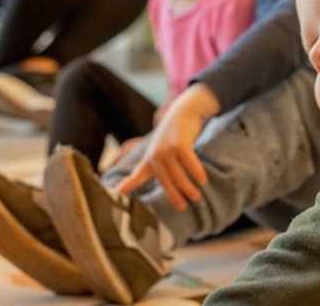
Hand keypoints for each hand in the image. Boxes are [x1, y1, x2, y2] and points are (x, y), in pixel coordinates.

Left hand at [116, 84, 219, 209]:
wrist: (184, 111)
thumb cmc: (173, 134)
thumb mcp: (160, 149)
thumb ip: (154, 166)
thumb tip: (151, 182)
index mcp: (149, 159)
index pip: (137, 176)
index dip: (127, 186)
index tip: (117, 195)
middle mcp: (155, 155)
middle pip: (165, 181)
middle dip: (174, 196)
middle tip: (183, 207)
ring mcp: (167, 149)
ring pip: (178, 175)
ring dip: (188, 188)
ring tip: (196, 197)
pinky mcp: (180, 145)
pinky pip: (190, 163)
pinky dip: (197, 173)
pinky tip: (202, 180)